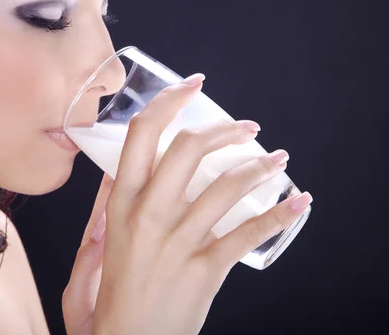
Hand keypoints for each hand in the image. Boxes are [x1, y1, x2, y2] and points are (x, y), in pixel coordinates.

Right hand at [63, 74, 312, 334]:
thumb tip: (112, 176)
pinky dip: (279, 215)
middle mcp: (149, 216)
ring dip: (259, 166)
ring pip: (227, 185)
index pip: (141, 136)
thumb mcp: (90, 253)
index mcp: (119, 206)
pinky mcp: (206, 268)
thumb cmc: (109, 304)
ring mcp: (179, 242)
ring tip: (276, 159)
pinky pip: (249, 233)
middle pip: (189, 149)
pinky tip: (298, 203)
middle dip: (223, 129)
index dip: (169, 101)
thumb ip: (99, 212)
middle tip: (245, 127)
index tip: (192, 86)